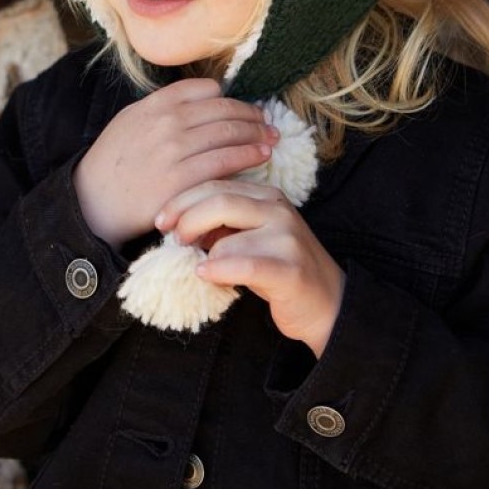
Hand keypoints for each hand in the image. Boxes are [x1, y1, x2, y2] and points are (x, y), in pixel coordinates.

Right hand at [73, 79, 278, 248]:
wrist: (92, 203)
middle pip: (223, 110)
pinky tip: (261, 156)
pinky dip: (248, 156)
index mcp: (155, 104)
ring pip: (228, 134)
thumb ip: (163, 107)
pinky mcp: (181, 181)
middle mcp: (166, 122)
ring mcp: (174, 151)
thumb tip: (205, 97)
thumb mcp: (130, 120)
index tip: (242, 108)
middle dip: (251, 115)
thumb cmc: (113, 163)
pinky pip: (224, 162)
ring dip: (256, 134)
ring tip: (270, 138)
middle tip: (266, 122)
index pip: (206, 90)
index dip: (229, 99)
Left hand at [154, 179, 344, 357]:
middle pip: (218, 201)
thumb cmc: (278, 268)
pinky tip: (205, 274)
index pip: (215, 185)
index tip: (161, 219)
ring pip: (227, 237)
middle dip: (186, 219)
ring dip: (204, 253)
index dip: (182, 200)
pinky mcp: (290, 269)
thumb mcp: (249, 236)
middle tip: (172, 239)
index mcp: (266, 195)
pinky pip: (244, 265)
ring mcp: (287, 237)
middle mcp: (278, 209)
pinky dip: (218, 269)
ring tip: (198, 264)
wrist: (327, 303)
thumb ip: (220, 223)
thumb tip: (177, 221)